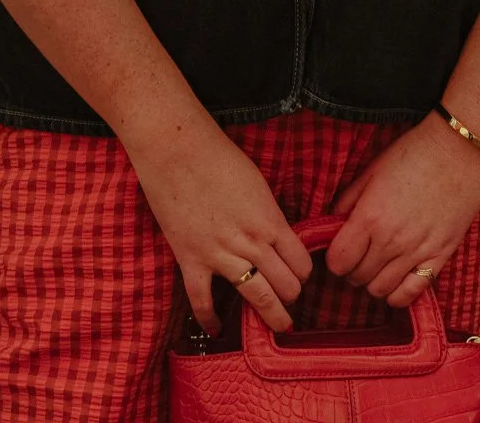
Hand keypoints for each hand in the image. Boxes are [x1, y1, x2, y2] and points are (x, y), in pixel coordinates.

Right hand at [128, 115, 313, 337]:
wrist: (176, 149)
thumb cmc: (219, 157)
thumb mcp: (258, 184)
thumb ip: (269, 214)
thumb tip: (277, 236)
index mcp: (271, 220)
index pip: (301, 263)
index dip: (303, 273)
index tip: (299, 275)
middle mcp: (252, 243)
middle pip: (286, 285)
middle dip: (292, 296)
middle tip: (289, 299)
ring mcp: (221, 255)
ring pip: (258, 298)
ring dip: (273, 315)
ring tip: (279, 324)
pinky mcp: (191, 261)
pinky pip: (203, 301)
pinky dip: (211, 319)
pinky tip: (217, 329)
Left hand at [323, 115, 479, 309]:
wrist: (460, 151)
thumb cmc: (413, 154)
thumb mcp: (372, 170)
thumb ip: (348, 201)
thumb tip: (332, 225)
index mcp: (370, 216)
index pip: (337, 261)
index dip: (334, 258)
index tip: (340, 248)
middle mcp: (390, 241)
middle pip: (357, 278)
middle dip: (352, 268)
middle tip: (359, 253)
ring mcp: (416, 253)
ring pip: (380, 291)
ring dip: (373, 281)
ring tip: (377, 264)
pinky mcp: (439, 258)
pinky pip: (410, 294)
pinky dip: (398, 293)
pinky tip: (397, 277)